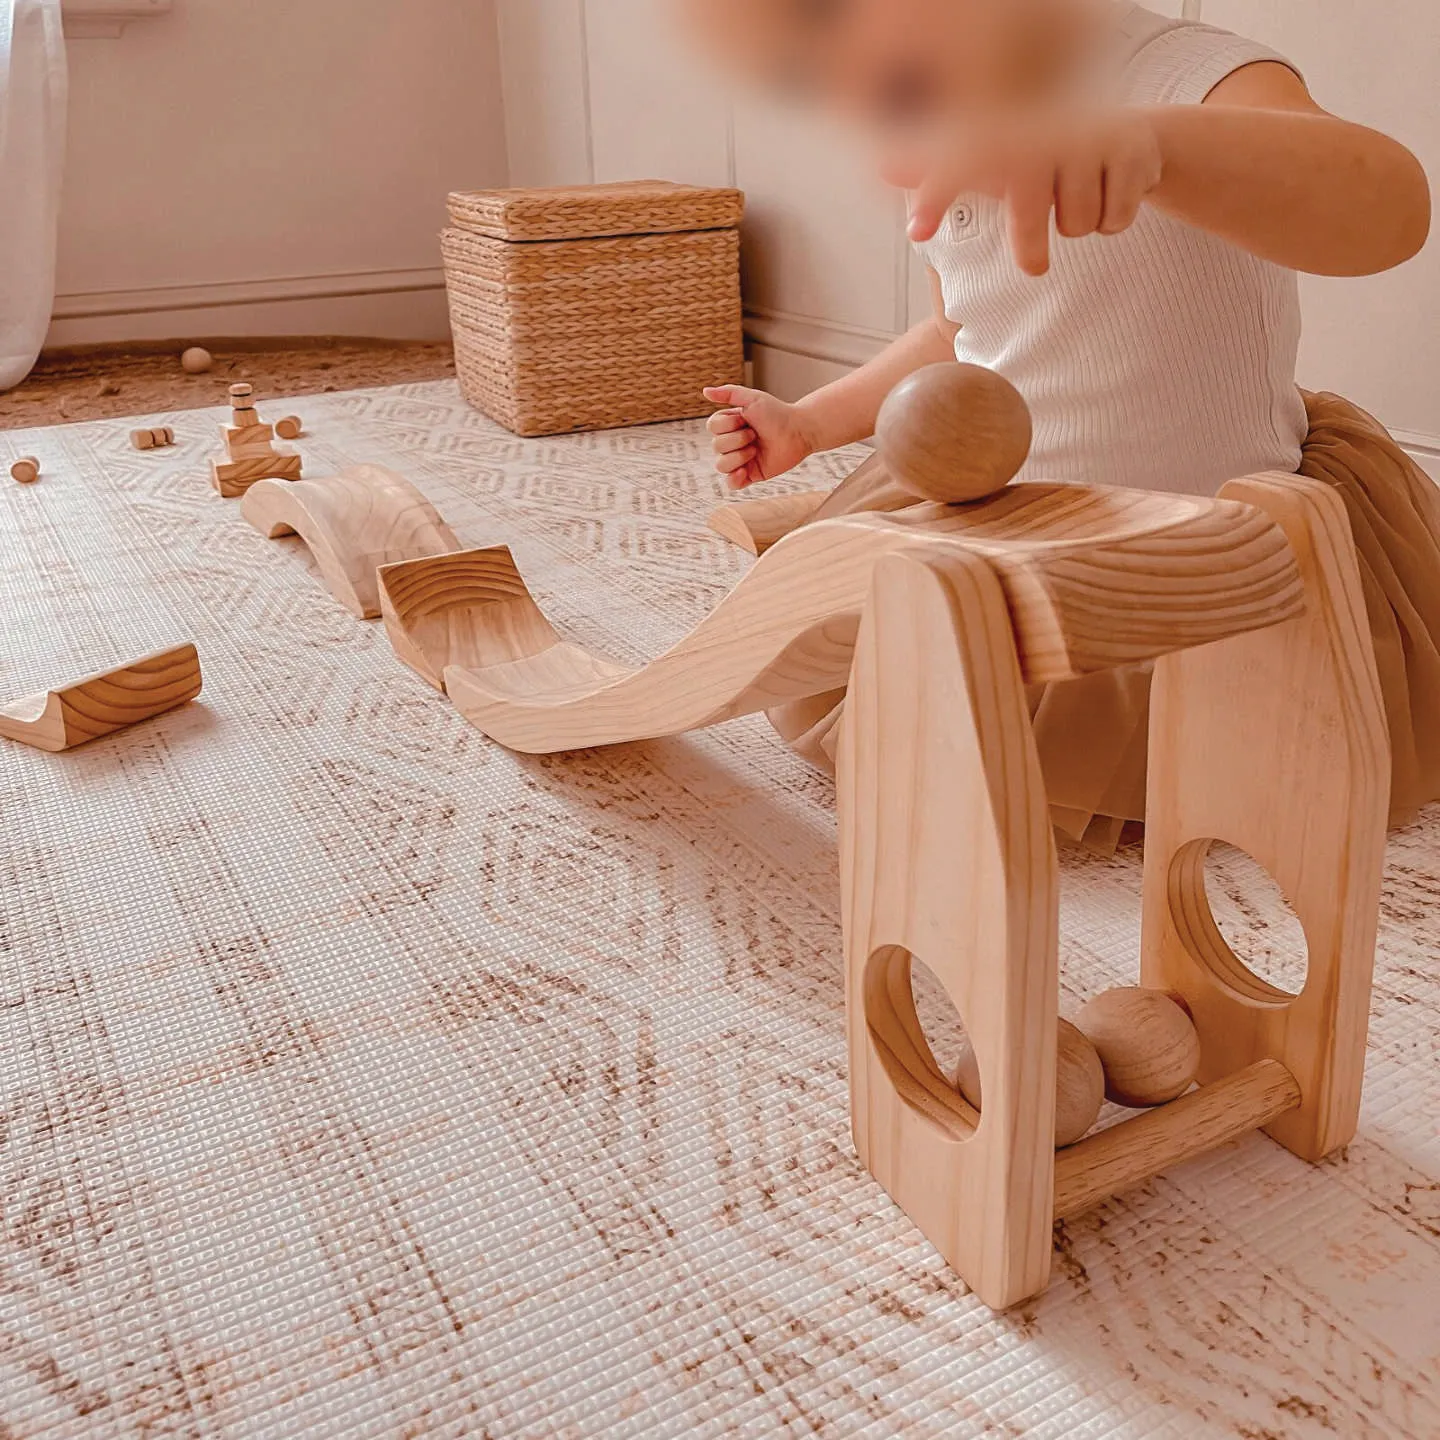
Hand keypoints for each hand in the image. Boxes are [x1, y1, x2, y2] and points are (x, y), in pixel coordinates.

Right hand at [703, 385, 817, 488]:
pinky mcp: (750, 475)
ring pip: (721, 465)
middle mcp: (732, 442)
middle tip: (756, 434)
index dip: (728, 425)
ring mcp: (740, 460)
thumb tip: (704, 391)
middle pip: (716, 446)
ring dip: (739, 456)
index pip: (712, 427)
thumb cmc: (777, 413)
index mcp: (729, 424)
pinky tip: (744, 472)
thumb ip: (728, 393)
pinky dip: (734, 479)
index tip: (746, 419)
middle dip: (737, 439)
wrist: (799, 431)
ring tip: (756, 449)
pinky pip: (731, 484)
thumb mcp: (753, 398)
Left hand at [892, 109, 1164, 275]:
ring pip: (1077, 223)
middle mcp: (1044, 133)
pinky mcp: (1133, 152)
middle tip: (1033, 266)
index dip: (938, 194)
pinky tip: (1111, 194)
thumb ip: (939, 170)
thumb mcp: (991, 162)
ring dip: (1077, 226)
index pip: (963, 163)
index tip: (914, 230)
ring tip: (1079, 201)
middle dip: (1029, 247)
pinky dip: (1112, 220)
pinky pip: (1114, 219)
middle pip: (1028, 211)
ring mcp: (1092, 139)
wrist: (1126, 135)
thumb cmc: (1041, 159)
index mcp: (1005, 138)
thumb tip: (882, 165)